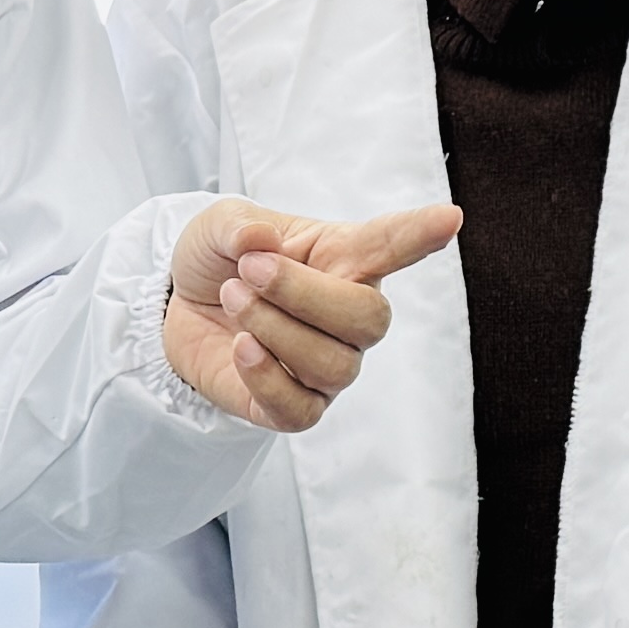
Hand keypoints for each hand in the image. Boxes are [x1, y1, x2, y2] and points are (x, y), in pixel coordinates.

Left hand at [164, 199, 460, 431]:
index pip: (390, 246)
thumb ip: (239, 228)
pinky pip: (301, 408)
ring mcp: (326, 366)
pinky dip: (268, 378)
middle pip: (370, 318)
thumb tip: (260, 242)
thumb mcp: (220, 227)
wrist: (179, 309)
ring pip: (333, 365)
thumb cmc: (219, 262)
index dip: (420, 235)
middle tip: (249, 270)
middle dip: (304, 294)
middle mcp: (347, 316)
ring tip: (232, 300)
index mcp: (343, 258)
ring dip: (274, 329)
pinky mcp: (296, 407)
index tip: (450, 219)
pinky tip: (241, 349)